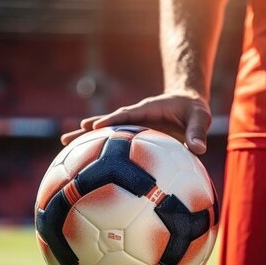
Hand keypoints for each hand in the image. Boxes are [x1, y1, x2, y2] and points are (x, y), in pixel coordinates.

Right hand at [60, 92, 211, 154]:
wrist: (188, 103)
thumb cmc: (194, 109)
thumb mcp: (200, 117)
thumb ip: (198, 132)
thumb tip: (199, 149)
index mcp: (148, 109)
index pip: (126, 115)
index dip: (110, 120)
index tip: (93, 127)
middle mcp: (135, 117)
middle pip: (108, 123)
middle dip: (88, 131)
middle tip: (66, 139)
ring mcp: (132, 126)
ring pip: (106, 132)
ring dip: (87, 140)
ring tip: (64, 147)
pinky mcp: (133, 136)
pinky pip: (115, 142)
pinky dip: (100, 149)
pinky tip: (86, 162)